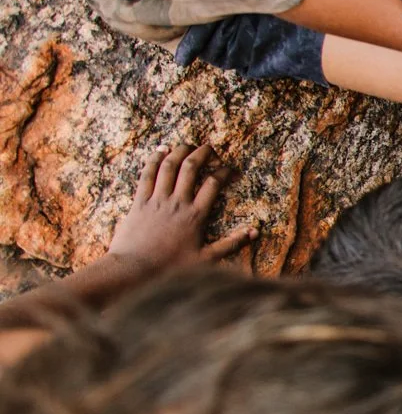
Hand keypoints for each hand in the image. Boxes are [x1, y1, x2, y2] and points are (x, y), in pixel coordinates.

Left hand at [108, 144, 256, 268]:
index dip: (223, 172)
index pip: (213, 184)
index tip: (229, 169)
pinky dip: (154, 159)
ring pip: (168, 166)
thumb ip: (231, 244)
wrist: (133, 269)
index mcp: (195, 216)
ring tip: (187, 144)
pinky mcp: (139, 201)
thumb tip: (255, 232)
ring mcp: (156, 200)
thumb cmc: (170, 267)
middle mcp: (177, 203)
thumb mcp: (205, 259)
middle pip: (191, 168)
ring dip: (179, 151)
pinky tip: (160, 150)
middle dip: (202, 153)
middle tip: (210, 147)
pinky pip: (147, 174)